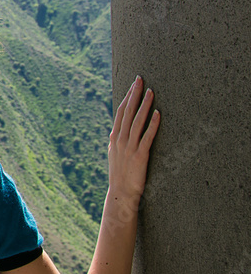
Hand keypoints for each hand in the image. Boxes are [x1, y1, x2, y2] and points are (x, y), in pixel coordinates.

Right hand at [108, 75, 159, 199]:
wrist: (120, 194)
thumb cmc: (120, 175)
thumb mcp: (114, 155)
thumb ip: (117, 141)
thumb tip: (116, 130)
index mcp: (114, 137)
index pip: (120, 112)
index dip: (127, 97)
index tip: (133, 84)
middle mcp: (120, 139)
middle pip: (128, 112)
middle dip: (134, 95)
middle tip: (141, 79)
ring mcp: (129, 147)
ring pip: (137, 121)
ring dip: (144, 105)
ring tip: (151, 92)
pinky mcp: (139, 156)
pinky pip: (147, 137)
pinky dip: (152, 125)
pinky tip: (158, 114)